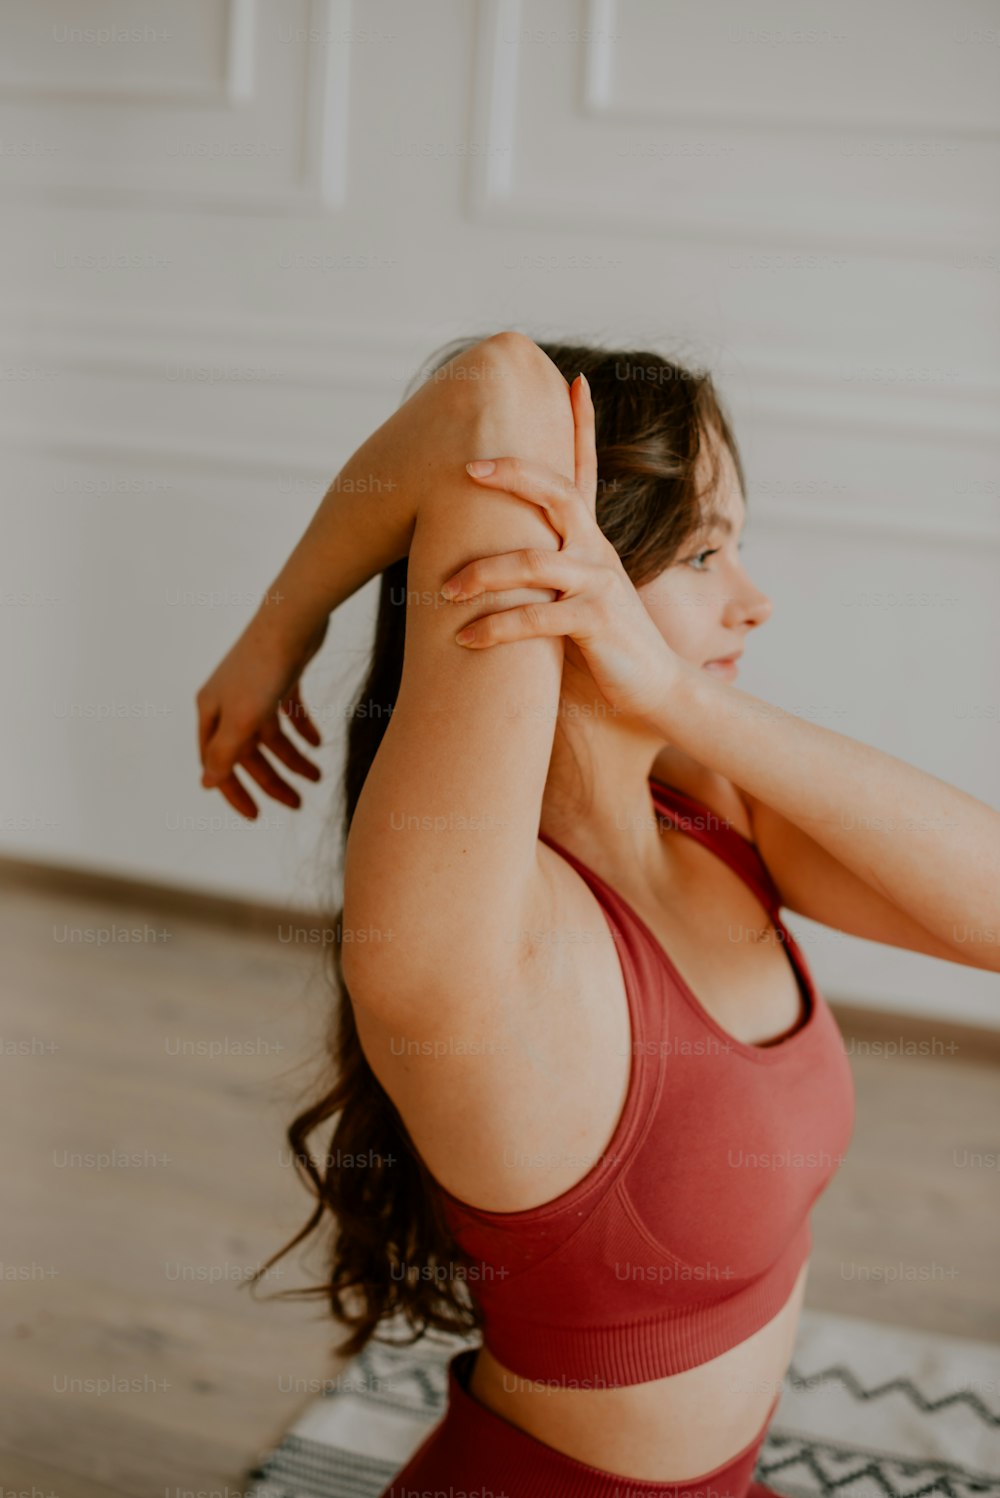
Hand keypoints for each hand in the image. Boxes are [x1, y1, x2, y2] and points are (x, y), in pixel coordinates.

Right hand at [195, 614, 325, 819]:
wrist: (293, 618)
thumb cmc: (263, 669)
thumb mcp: (243, 719)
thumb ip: (225, 753)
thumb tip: (206, 784)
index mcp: (211, 712)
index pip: (217, 762)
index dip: (234, 791)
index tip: (256, 816)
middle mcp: (229, 702)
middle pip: (248, 752)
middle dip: (272, 779)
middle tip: (298, 805)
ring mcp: (255, 689)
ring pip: (272, 735)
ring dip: (293, 758)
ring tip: (318, 777)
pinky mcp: (281, 676)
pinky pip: (290, 712)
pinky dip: (303, 729)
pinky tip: (319, 744)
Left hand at [442, 373, 682, 724]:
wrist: (654, 689)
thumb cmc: (606, 644)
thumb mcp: (576, 596)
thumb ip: (547, 571)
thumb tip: (499, 555)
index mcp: (592, 541)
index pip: (586, 472)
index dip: (582, 425)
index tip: (574, 380)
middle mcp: (597, 552)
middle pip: (559, 493)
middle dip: (513, 474)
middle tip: (467, 468)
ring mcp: (599, 584)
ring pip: (534, 562)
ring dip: (482, 574)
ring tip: (443, 590)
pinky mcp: (596, 622)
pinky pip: (536, 618)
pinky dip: (495, 628)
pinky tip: (464, 640)